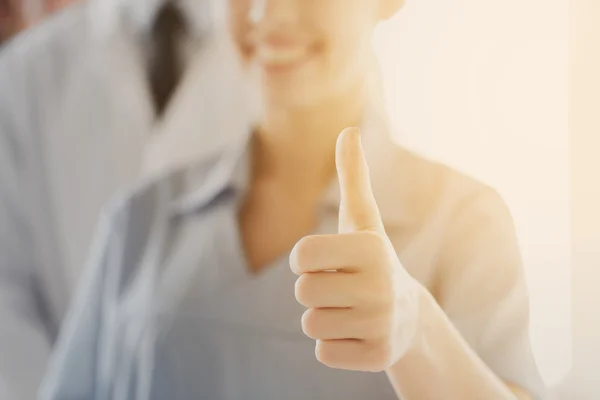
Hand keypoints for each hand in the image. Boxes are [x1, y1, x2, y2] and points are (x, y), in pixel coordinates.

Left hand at [290, 127, 423, 372]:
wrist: (408, 316)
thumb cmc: (372, 260)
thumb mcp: (363, 219)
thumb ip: (354, 176)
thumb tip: (349, 129)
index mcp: (372, 248)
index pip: (300, 256)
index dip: (308, 260)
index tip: (333, 261)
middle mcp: (381, 286)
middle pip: (303, 292)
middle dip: (316, 290)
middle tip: (344, 289)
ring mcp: (382, 324)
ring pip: (311, 324)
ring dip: (325, 317)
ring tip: (352, 311)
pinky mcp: (379, 357)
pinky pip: (324, 352)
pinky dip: (335, 345)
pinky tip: (360, 334)